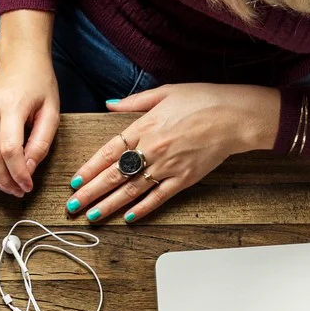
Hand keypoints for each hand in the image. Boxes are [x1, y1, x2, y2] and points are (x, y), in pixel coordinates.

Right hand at [0, 12, 59, 195]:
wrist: (20, 60)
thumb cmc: (38, 84)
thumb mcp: (51, 113)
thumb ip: (41, 144)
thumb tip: (27, 170)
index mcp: (12, 104)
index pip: (10, 150)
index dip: (18, 174)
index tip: (26, 186)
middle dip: (3, 180)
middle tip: (15, 190)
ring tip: (4, 182)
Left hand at [64, 84, 280, 224]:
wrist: (237, 115)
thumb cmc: (204, 100)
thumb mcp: (166, 92)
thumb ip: (134, 102)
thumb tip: (109, 105)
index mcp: (145, 127)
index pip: (109, 152)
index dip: (90, 169)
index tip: (74, 182)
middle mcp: (153, 149)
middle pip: (115, 175)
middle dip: (91, 193)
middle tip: (73, 206)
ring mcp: (168, 167)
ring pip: (132, 191)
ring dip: (109, 206)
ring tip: (92, 216)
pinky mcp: (184, 179)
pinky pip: (159, 198)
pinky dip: (143, 209)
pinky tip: (127, 218)